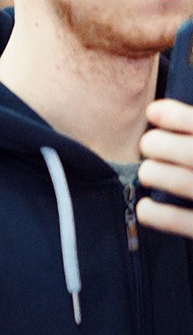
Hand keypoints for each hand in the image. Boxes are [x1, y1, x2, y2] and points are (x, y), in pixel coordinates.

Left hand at [136, 98, 192, 237]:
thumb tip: (168, 116)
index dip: (180, 117)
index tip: (153, 111)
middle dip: (163, 145)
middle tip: (148, 144)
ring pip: (188, 183)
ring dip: (158, 174)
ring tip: (147, 171)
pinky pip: (188, 224)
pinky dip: (162, 216)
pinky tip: (145, 208)